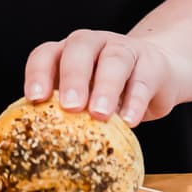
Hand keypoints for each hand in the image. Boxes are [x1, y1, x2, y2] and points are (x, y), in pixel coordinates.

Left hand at [24, 29, 182, 125]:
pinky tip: (129, 121)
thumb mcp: (85, 98)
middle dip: (73, 77)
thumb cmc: (109, 91)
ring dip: (105, 87)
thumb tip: (46, 148)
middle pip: (80, 47)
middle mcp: (94, 44)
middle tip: (70, 106)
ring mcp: (124, 49)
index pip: (46, 54)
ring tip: (99, 114)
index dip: (38, 73)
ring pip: (114, 59)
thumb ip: (68, 113)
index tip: (35, 98)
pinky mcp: (152, 65)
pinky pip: (143, 79)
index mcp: (68, 52)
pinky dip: (135, 101)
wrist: (156, 75)